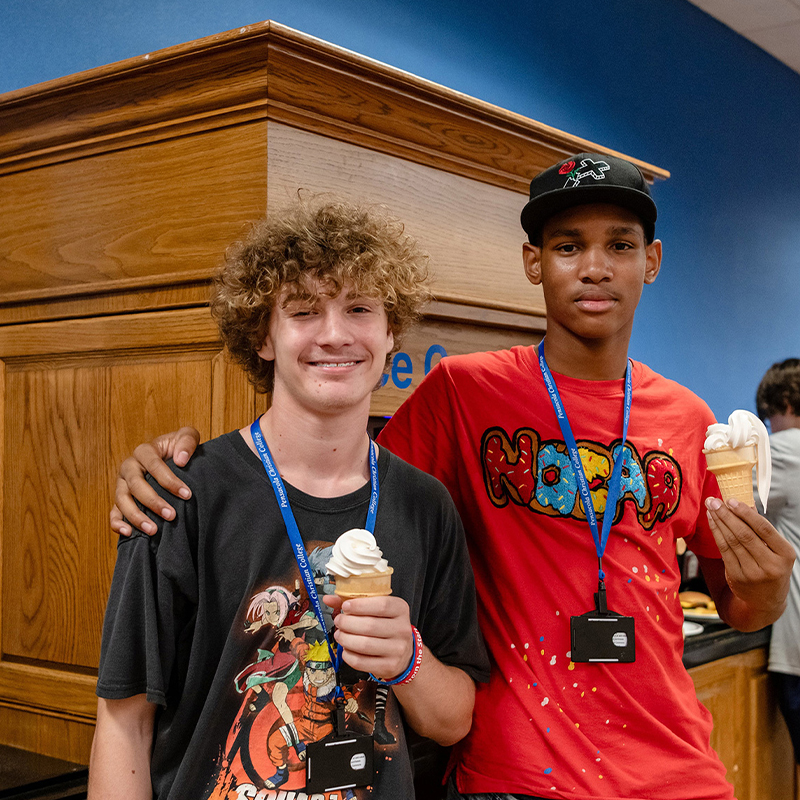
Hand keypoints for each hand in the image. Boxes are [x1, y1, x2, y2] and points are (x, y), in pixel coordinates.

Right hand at [109, 427, 200, 536]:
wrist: (173, 459)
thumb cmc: (180, 448)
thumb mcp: (187, 437)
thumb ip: (187, 441)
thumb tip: (181, 459)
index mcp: (144, 451)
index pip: (154, 465)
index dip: (169, 480)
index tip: (187, 494)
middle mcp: (129, 467)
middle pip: (135, 485)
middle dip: (153, 501)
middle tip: (172, 515)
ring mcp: (122, 484)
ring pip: (122, 500)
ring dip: (136, 516)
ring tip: (153, 530)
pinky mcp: (120, 499)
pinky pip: (113, 512)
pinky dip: (117, 523)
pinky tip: (129, 533)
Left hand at [323, 595, 413, 679]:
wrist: (403, 652)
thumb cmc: (385, 625)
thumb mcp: (376, 609)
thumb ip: (353, 602)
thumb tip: (328, 599)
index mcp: (400, 609)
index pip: (382, 605)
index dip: (360, 605)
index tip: (345, 606)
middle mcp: (402, 629)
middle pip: (370, 625)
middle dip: (347, 623)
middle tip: (338, 621)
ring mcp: (397, 649)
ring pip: (364, 645)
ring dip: (345, 639)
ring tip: (339, 634)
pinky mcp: (389, 666)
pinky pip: (361, 662)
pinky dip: (348, 655)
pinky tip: (346, 649)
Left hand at [705, 496, 794, 615]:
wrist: (766, 601)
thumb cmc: (771, 567)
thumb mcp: (776, 550)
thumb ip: (762, 529)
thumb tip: (745, 503)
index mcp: (786, 554)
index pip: (764, 529)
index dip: (746, 514)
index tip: (731, 500)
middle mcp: (771, 565)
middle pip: (744, 535)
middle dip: (726, 515)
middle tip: (713, 500)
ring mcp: (754, 573)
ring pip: (732, 542)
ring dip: (718, 522)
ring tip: (710, 507)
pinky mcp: (738, 577)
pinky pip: (724, 551)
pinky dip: (716, 534)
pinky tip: (712, 522)